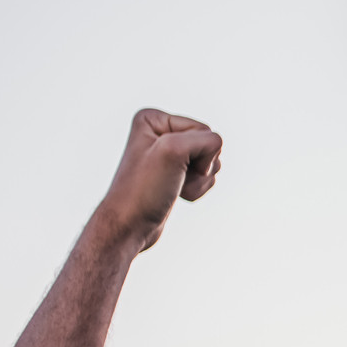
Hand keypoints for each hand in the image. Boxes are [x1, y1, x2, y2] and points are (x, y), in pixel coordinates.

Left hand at [100, 108, 222, 251]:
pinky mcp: (175, 173)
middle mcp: (159, 132)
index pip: (203, 129)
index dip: (197, 153)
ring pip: (210, 161)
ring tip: (175, 188)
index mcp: (153, 119)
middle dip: (201, 168)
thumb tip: (216, 153)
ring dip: (200, 180)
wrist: (129, 226)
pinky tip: (179, 194)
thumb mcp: (173, 152)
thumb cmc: (144, 191)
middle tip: (175, 179)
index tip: (171, 168)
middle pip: (208, 144)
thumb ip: (206, 140)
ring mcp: (168, 154)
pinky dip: (198, 189)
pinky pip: (205, 176)